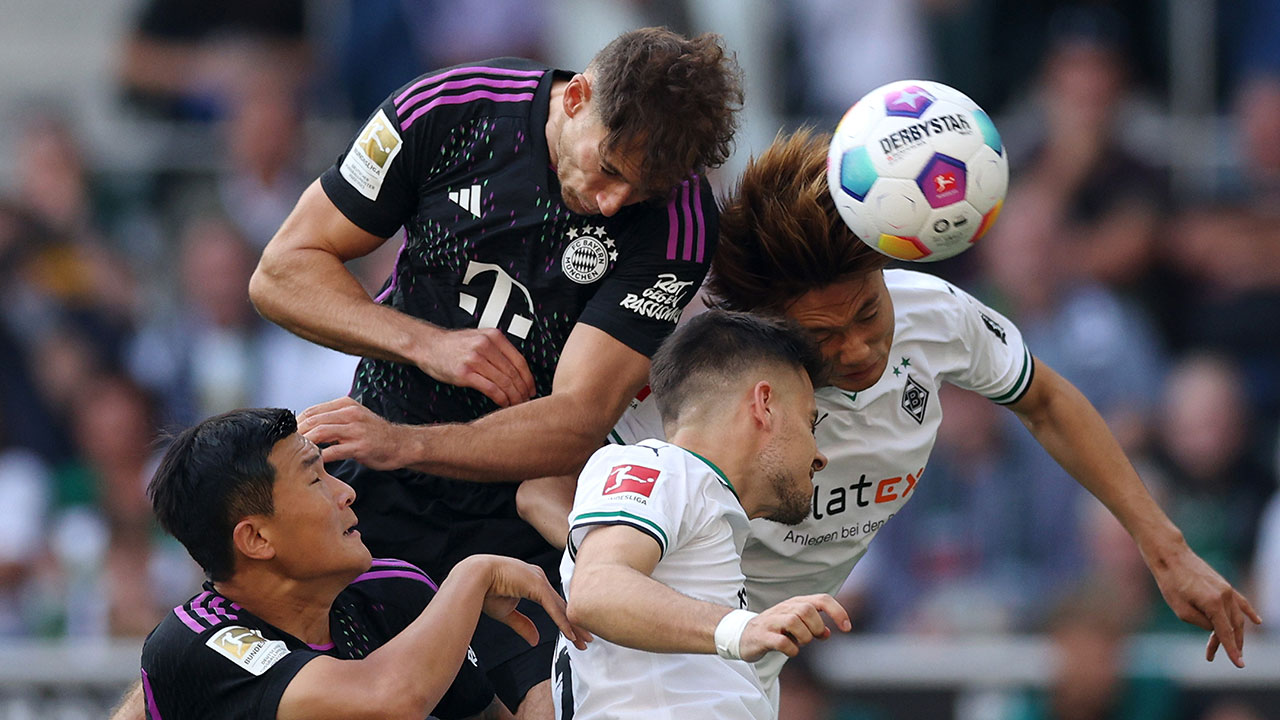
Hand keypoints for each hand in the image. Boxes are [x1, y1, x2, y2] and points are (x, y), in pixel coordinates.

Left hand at [297, 397, 408, 468]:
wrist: (402, 444)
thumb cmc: (376, 434)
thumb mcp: (355, 418)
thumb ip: (336, 419)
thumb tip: (310, 426)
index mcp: (346, 405)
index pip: (312, 410)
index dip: (297, 423)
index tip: (289, 435)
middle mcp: (350, 414)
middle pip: (313, 420)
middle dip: (298, 434)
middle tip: (287, 446)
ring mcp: (356, 429)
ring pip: (321, 432)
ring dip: (306, 443)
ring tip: (297, 454)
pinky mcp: (360, 446)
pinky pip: (334, 451)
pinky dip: (320, 457)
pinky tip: (314, 463)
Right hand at [415, 327, 535, 406]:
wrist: (428, 346)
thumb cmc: (453, 345)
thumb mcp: (479, 338)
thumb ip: (497, 350)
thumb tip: (518, 371)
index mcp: (493, 336)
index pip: (519, 360)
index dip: (528, 378)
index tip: (531, 389)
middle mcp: (486, 345)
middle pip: (513, 373)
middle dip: (522, 390)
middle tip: (526, 401)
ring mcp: (475, 359)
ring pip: (504, 382)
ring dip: (513, 396)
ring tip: (516, 404)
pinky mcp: (465, 373)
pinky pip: (490, 388)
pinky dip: (500, 398)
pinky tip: (503, 403)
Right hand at [468, 555, 591, 650]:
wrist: (472, 579)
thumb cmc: (485, 591)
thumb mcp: (507, 613)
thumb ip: (523, 625)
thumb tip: (536, 640)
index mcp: (533, 582)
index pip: (554, 604)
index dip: (565, 620)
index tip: (574, 634)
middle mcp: (539, 578)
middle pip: (562, 605)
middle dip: (576, 624)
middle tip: (587, 639)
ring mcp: (539, 580)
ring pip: (561, 607)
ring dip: (573, 625)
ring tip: (584, 640)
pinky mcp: (537, 585)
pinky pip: (553, 607)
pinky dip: (562, 622)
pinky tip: (570, 635)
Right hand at [738, 594, 850, 662]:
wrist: (742, 635)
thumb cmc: (773, 629)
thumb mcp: (795, 625)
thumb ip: (812, 626)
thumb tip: (828, 633)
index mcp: (795, 604)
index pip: (822, 599)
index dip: (838, 612)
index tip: (847, 628)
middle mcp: (784, 609)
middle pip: (808, 610)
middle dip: (816, 627)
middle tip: (814, 637)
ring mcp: (772, 622)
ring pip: (794, 622)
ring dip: (804, 637)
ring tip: (800, 643)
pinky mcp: (762, 636)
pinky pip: (782, 642)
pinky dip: (791, 649)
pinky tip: (790, 651)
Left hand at [1147, 542, 1261, 667]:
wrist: (1171, 556)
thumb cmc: (1171, 583)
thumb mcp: (1181, 611)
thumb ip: (1202, 623)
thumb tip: (1214, 628)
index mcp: (1213, 604)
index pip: (1226, 633)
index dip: (1232, 650)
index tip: (1239, 665)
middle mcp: (1225, 596)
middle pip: (1232, 627)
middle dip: (1229, 644)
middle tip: (1217, 656)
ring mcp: (1227, 589)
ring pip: (1236, 617)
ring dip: (1234, 633)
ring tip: (1233, 647)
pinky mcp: (1224, 585)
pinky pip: (1241, 602)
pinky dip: (1249, 612)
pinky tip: (1258, 621)